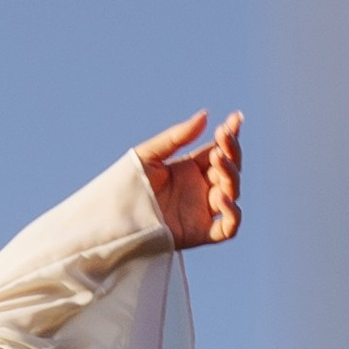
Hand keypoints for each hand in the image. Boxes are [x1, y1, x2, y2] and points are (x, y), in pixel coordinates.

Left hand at [134, 111, 242, 248]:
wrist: (113, 217)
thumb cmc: (129, 185)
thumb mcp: (150, 155)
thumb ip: (177, 136)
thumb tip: (205, 115)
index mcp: (191, 169)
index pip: (220, 150)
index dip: (230, 136)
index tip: (235, 118)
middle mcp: (201, 188)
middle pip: (230, 169)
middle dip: (231, 151)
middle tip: (223, 137)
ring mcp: (203, 211)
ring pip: (232, 192)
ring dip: (231, 174)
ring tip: (218, 158)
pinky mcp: (202, 233)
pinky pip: (229, 227)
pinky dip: (232, 213)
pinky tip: (221, 196)